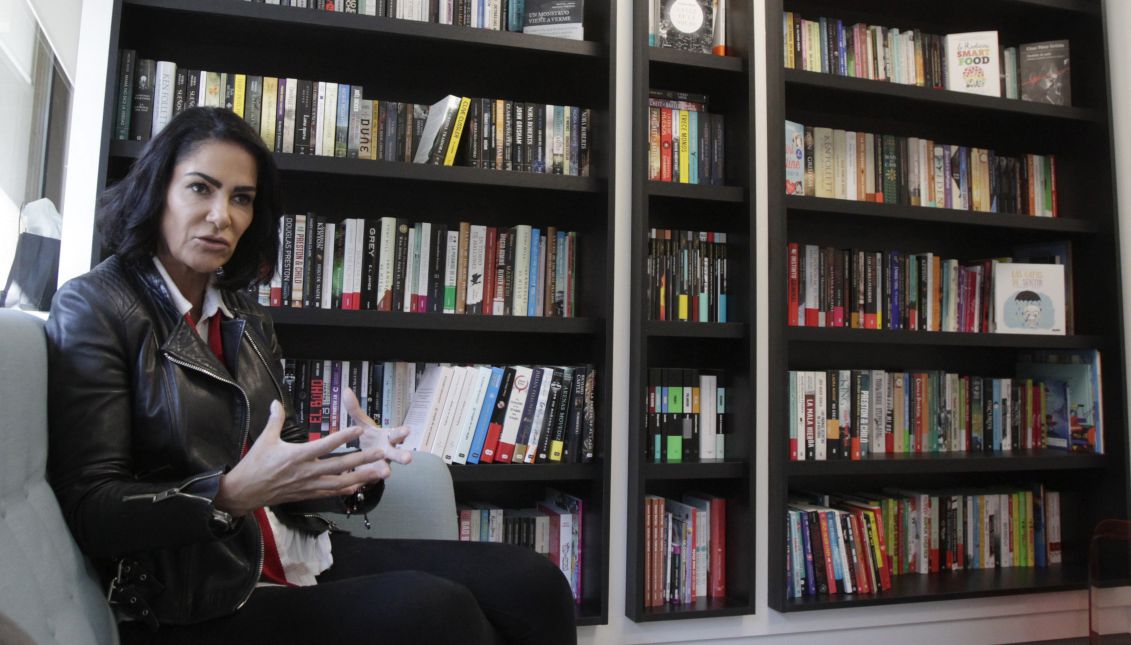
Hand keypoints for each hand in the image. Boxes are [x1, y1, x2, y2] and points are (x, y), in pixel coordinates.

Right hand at [214, 400, 387, 515]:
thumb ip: (275, 420)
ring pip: (340, 482)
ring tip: (380, 473)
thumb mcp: (265, 439)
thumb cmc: (254, 465)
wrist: (244, 492)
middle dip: (363, 459)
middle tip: (382, 454)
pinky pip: (330, 493)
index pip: (325, 445)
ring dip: (361, 477)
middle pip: (340, 465)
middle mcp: (306, 471)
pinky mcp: (307, 495)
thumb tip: (275, 402)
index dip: (344, 436)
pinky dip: (346, 489)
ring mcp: (309, 485)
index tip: (360, 429)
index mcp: (297, 455)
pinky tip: (358, 486)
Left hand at [341, 388, 412, 484]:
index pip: (397, 434)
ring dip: (386, 471)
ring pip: (386, 469)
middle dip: (402, 456)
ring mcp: (382, 465)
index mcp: (388, 437)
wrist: (367, 456)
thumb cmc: (370, 438)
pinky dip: (368, 480)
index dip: (402, 432)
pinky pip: (371, 479)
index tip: (408, 430)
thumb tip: (346, 391)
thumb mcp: (363, 424)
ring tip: (386, 474)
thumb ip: (355, 410)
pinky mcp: (373, 476)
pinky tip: (363, 481)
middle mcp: (389, 452)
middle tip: (408, 458)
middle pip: (398, 454)